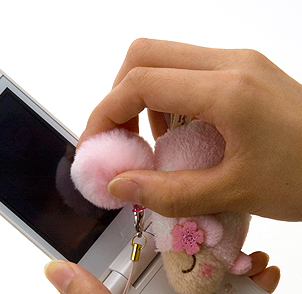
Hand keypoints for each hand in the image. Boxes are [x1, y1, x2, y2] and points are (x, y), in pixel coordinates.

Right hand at [80, 39, 301, 220]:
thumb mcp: (233, 192)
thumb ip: (169, 192)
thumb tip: (121, 185)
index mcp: (227, 89)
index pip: (139, 82)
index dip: (105, 113)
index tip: (97, 145)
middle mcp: (230, 63)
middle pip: (144, 55)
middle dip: (118, 97)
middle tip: (122, 139)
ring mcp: (238, 64)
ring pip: (164, 60)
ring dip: (144, 98)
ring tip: (154, 143)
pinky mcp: (243, 73)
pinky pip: (188, 72)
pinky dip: (168, 100)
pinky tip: (181, 134)